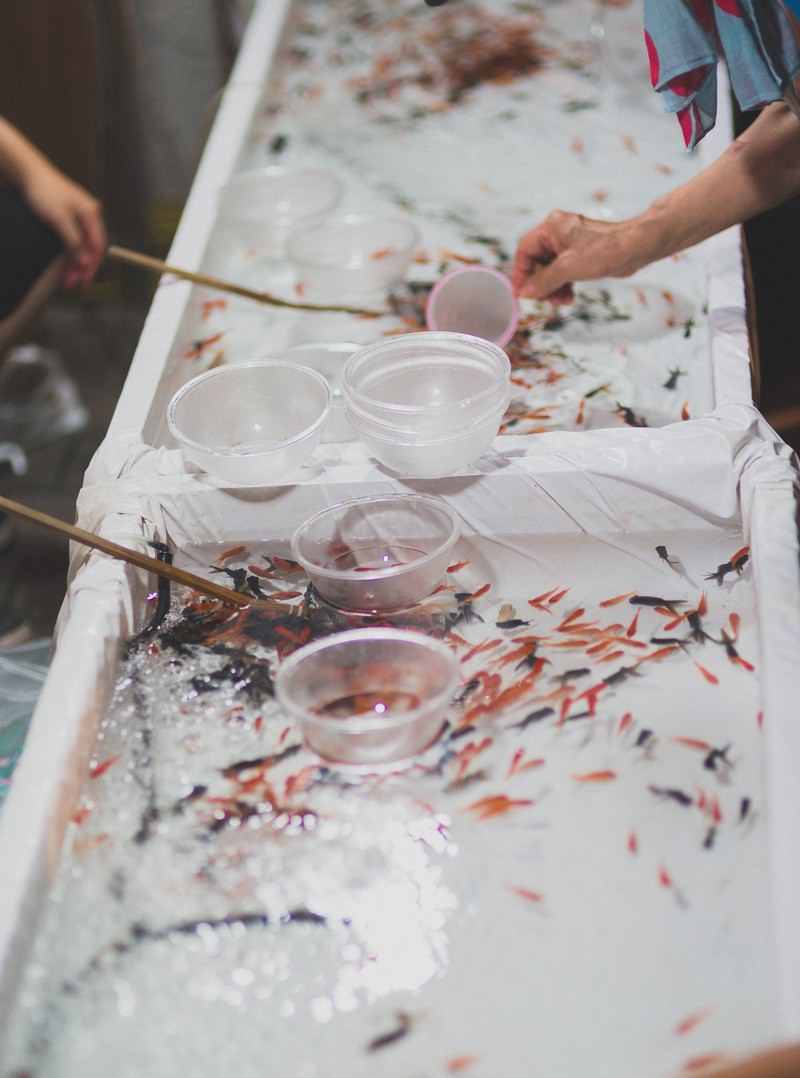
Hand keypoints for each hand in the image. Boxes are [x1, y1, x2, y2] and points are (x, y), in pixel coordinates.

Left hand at [22, 164, 106, 288]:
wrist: (27, 171)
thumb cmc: (44, 191)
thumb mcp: (59, 219)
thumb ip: (73, 241)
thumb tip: (85, 263)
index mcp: (92, 214)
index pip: (97, 246)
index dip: (91, 266)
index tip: (83, 281)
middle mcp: (89, 215)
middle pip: (90, 247)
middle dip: (81, 267)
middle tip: (71, 283)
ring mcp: (78, 215)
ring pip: (80, 245)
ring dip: (74, 262)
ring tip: (65, 278)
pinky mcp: (67, 216)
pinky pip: (72, 239)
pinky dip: (68, 252)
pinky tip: (62, 262)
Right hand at [511, 210, 641, 303]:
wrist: (636, 247)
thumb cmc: (604, 250)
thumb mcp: (567, 268)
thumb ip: (543, 281)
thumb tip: (526, 292)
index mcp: (551, 228)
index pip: (525, 251)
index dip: (521, 273)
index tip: (521, 293)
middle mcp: (558, 233)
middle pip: (537, 262)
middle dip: (540, 284)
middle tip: (545, 300)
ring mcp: (570, 244)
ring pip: (551, 270)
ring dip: (552, 288)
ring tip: (560, 302)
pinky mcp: (581, 254)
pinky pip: (564, 272)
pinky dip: (563, 285)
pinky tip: (568, 297)